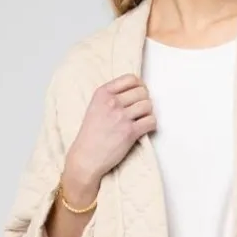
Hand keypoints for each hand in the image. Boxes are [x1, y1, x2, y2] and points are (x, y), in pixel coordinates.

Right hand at [64, 73, 155, 191]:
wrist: (85, 157)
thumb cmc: (90, 135)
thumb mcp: (95, 107)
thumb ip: (111, 96)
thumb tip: (133, 92)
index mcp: (102, 93)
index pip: (131, 78)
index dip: (140, 86)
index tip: (140, 94)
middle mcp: (112, 102)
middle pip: (142, 92)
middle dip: (144, 101)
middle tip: (140, 111)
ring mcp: (121, 117)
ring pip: (148, 106)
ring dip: (148, 113)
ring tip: (141, 120)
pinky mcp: (130, 132)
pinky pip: (151, 122)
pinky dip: (151, 125)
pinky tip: (144, 129)